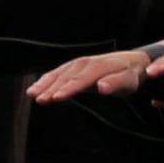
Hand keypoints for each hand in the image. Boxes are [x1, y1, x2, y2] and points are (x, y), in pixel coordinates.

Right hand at [27, 47, 151, 104]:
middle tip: (39, 99)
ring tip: (32, 94)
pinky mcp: (73, 68)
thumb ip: (115, 83)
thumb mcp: (129, 81)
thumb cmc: (130, 75)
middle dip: (51, 88)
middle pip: (65, 77)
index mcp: (97, 67)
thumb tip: (102, 87)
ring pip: (58, 74)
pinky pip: (57, 73)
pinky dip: (45, 80)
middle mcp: (85, 63)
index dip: (67, 89)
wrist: (132, 63)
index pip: (80, 79)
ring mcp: (77, 64)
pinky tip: (36, 87)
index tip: (56, 97)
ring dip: (44, 84)